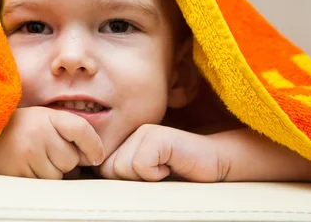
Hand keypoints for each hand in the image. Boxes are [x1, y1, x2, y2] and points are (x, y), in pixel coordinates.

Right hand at [0, 106, 104, 178]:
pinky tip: (27, 167)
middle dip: (65, 161)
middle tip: (46, 151)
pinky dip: (39, 180)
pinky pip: (43, 184)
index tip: (96, 157)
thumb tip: (92, 158)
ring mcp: (29, 153)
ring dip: (52, 173)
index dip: (94, 145)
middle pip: (72, 159)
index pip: (81, 129)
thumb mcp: (42, 119)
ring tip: (34, 159)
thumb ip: (67, 131)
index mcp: (47, 116)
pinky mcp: (19, 172)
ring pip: (59, 175)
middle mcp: (39, 132)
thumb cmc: (17, 129)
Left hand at [98, 124, 224, 181]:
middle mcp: (130, 131)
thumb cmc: (179, 171)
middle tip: (157, 172)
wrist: (214, 162)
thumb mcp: (143, 173)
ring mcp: (143, 132)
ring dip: (145, 178)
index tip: (145, 176)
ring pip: (122, 168)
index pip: (101, 168)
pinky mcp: (157, 137)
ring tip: (165, 168)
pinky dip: (156, 174)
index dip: (121, 180)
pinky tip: (171, 166)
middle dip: (131, 180)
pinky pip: (140, 166)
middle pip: (108, 169)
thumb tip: (97, 176)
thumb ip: (120, 170)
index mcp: (124, 139)